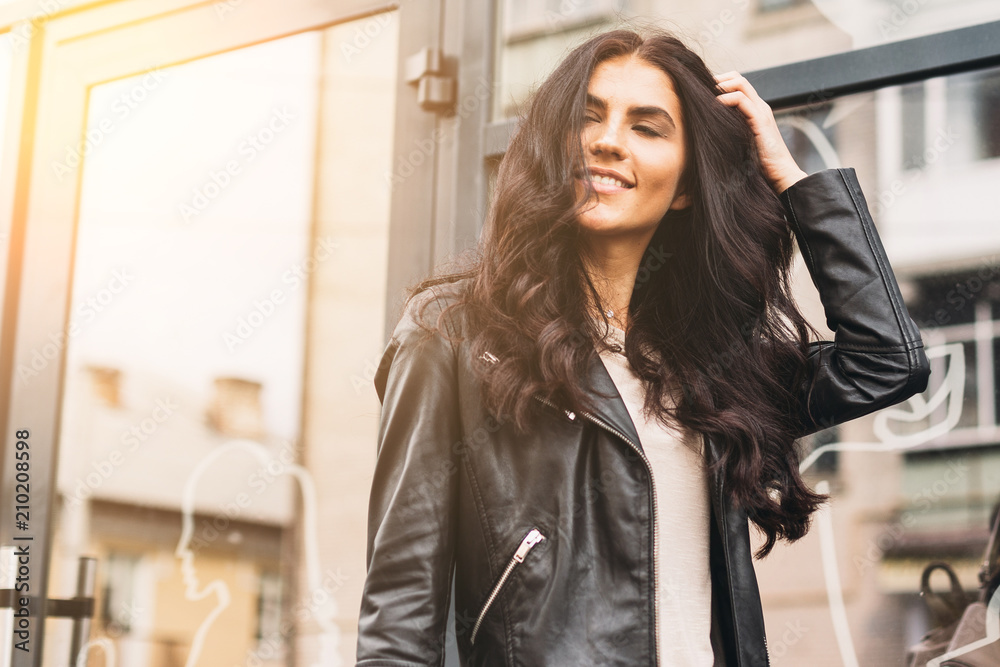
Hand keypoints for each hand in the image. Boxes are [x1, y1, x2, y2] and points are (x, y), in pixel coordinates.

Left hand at [714, 71, 806, 193]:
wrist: (780, 175)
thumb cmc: (759, 165)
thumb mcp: (739, 143)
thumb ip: (730, 133)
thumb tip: (707, 132)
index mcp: (755, 111)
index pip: (738, 85)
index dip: (720, 83)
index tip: (702, 94)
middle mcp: (759, 107)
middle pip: (738, 78)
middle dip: (718, 79)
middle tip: (701, 90)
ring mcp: (761, 112)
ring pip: (740, 84)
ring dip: (720, 86)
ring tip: (706, 96)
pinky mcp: (760, 121)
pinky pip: (741, 100)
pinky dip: (725, 99)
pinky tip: (714, 107)